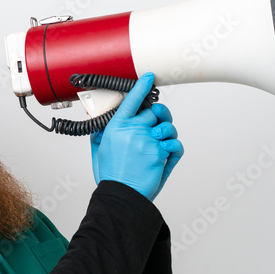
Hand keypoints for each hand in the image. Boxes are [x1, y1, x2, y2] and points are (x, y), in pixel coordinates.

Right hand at [90, 73, 182, 200]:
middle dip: (159, 119)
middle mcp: (133, 131)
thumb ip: (100, 136)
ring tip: (162, 144)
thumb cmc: (112, 176)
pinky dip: (174, 149)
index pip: (131, 101)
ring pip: (168, 128)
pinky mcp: (160, 153)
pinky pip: (175, 144)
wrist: (121, 196)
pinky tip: (167, 154)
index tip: (150, 77)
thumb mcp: (99, 152)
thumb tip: (100, 127)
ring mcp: (147, 141)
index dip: (142, 87)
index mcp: (116, 127)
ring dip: (168, 134)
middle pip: (154, 113)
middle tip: (158, 128)